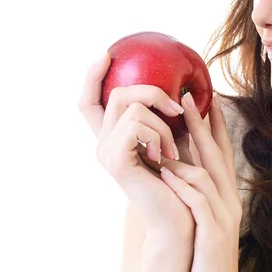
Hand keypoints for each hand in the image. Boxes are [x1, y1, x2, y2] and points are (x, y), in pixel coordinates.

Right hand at [77, 51, 196, 241]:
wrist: (180, 218)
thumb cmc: (181, 181)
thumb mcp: (173, 139)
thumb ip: (165, 116)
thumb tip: (182, 87)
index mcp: (113, 138)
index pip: (89, 102)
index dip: (92, 77)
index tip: (107, 54)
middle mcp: (103, 144)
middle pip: (114, 95)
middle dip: (151, 92)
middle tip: (177, 109)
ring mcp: (106, 153)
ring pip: (131, 107)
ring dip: (163, 122)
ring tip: (173, 149)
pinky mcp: (115, 161)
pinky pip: (136, 124)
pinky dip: (160, 134)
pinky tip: (166, 156)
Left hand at [158, 91, 248, 271]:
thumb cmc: (204, 260)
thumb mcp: (202, 222)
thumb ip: (195, 195)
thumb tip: (176, 168)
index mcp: (225, 197)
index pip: (221, 154)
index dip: (215, 126)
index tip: (205, 100)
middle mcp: (229, 201)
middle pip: (217, 155)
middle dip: (205, 124)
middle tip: (191, 96)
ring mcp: (223, 217)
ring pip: (208, 172)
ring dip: (191, 147)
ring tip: (174, 124)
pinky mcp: (213, 234)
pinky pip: (198, 202)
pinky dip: (183, 184)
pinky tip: (167, 171)